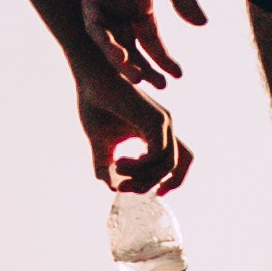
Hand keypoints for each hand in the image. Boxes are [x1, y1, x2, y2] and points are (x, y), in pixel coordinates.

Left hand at [76, 0, 204, 85]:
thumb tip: (202, 26)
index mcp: (140, 3)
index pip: (152, 39)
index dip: (164, 58)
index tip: (180, 76)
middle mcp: (120, 7)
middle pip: (131, 47)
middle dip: (144, 68)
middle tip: (160, 87)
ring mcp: (103, 2)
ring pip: (111, 42)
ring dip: (123, 61)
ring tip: (138, 79)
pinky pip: (94, 24)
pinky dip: (105, 41)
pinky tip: (118, 55)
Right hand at [76, 65, 186, 192]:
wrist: (91, 76)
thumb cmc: (94, 103)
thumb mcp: (100, 142)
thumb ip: (106, 164)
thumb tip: (110, 186)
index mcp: (156, 130)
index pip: (178, 160)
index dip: (173, 180)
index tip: (157, 194)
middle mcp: (165, 125)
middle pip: (180, 165)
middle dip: (154, 184)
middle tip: (124, 188)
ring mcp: (163, 121)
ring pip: (167, 164)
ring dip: (142, 176)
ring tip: (117, 171)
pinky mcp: (156, 119)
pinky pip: (158, 154)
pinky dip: (140, 166)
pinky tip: (119, 162)